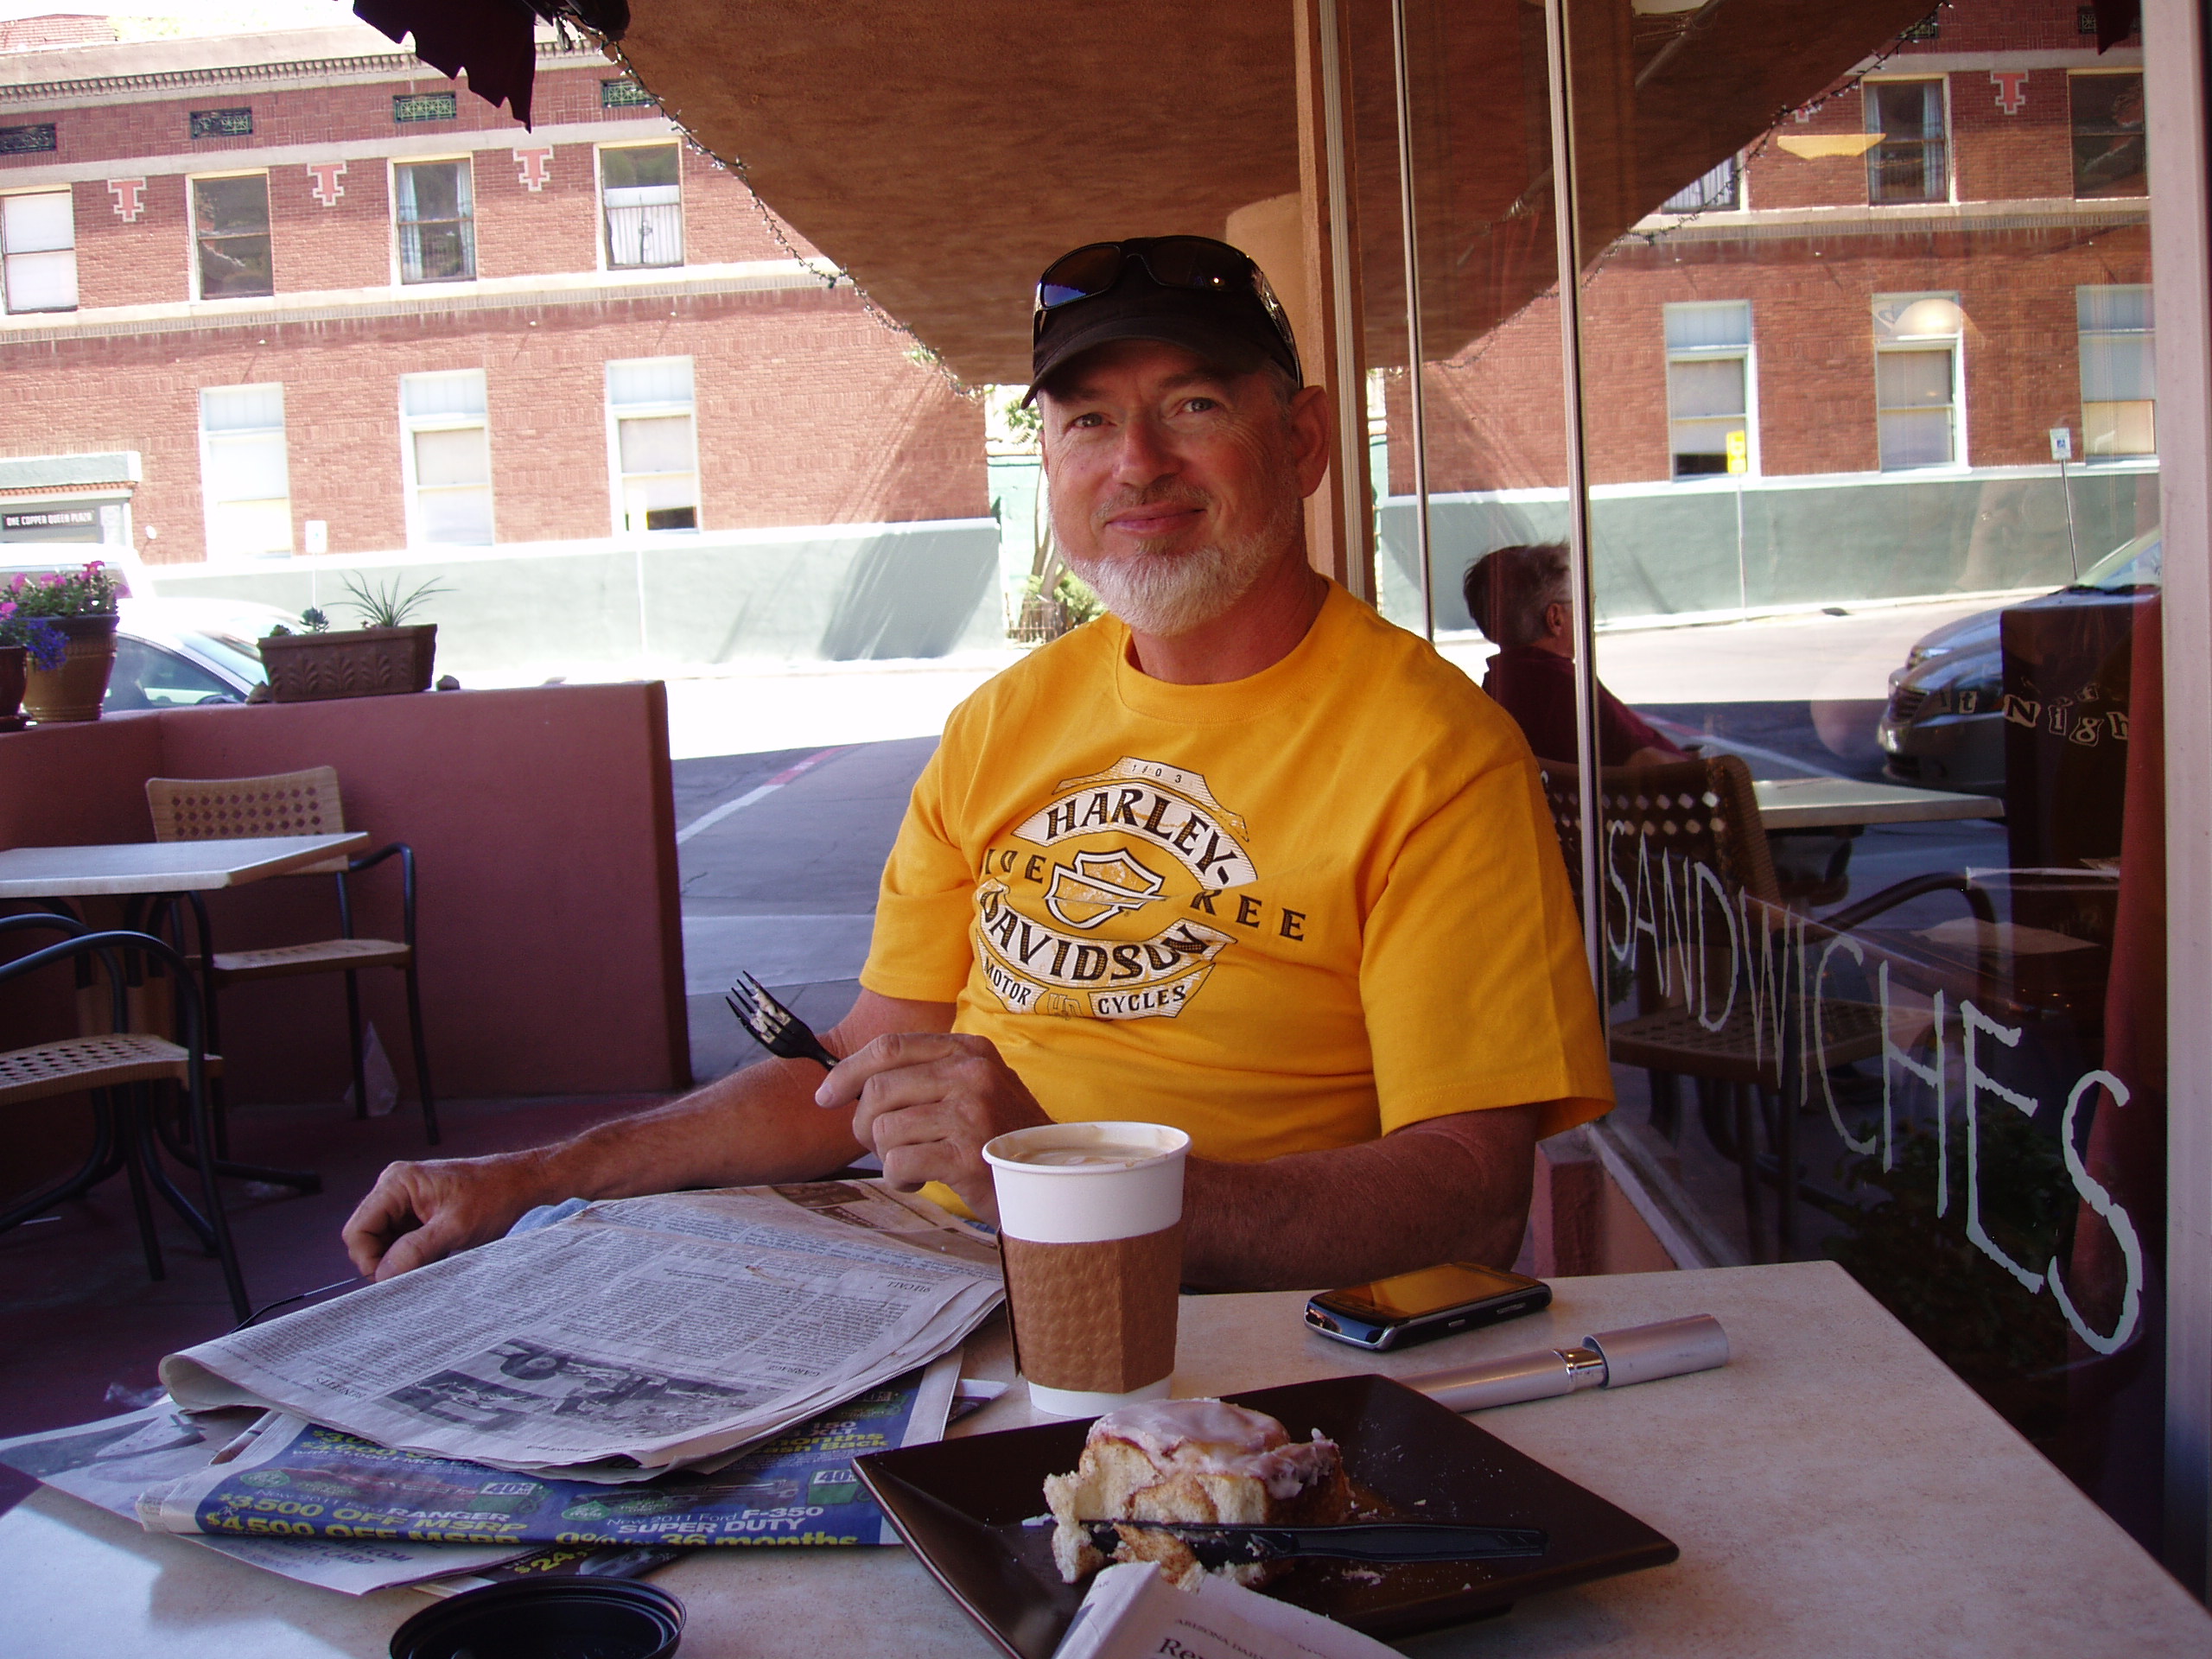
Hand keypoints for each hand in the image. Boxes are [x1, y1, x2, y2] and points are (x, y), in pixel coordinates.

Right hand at [341, 1150, 555, 1280]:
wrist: (528, 1185)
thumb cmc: (497, 1196)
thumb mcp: (454, 1228)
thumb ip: (414, 1251)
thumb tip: (382, 1276)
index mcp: (397, 1183)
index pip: (357, 1232)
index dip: (369, 1260)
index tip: (394, 1279)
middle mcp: (396, 1189)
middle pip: (368, 1239)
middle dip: (386, 1261)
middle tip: (416, 1274)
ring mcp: (408, 1202)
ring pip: (385, 1244)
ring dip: (402, 1260)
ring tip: (434, 1262)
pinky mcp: (422, 1215)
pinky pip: (403, 1243)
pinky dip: (414, 1256)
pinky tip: (438, 1258)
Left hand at [812, 1032, 1050, 1219]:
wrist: (1054, 1179)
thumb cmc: (1002, 1137)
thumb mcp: (975, 1089)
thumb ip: (927, 1076)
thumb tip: (851, 1082)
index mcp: (970, 1051)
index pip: (890, 1047)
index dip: (847, 1071)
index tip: (825, 1096)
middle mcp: (971, 1074)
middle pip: (878, 1089)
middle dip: (863, 1124)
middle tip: (878, 1146)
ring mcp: (971, 1113)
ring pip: (884, 1130)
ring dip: (885, 1156)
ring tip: (911, 1166)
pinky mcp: (966, 1156)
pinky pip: (899, 1164)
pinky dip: (899, 1179)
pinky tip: (920, 1181)